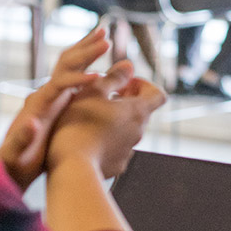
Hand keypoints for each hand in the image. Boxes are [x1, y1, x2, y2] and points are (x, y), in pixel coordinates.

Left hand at [0, 26, 109, 190]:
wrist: (10, 165)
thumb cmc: (16, 163)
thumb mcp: (18, 154)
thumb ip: (23, 138)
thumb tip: (32, 124)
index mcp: (39, 104)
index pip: (61, 83)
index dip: (79, 79)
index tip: (99, 77)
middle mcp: (45, 93)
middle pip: (66, 63)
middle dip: (86, 50)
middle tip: (106, 38)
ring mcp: (51, 95)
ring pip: (70, 64)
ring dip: (87, 48)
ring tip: (104, 34)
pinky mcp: (58, 100)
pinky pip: (74, 75)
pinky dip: (87, 62)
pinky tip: (100, 60)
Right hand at [47, 60, 166, 178]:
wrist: (72, 166)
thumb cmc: (80, 124)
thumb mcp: (94, 92)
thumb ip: (113, 77)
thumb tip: (129, 65)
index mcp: (138, 112)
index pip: (158, 94)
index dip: (143, 84)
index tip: (123, 83)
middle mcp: (139, 132)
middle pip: (141, 111)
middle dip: (125, 100)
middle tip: (102, 96)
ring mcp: (129, 150)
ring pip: (128, 129)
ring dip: (115, 119)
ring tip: (90, 116)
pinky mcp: (118, 164)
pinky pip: (117, 147)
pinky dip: (108, 138)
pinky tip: (87, 136)